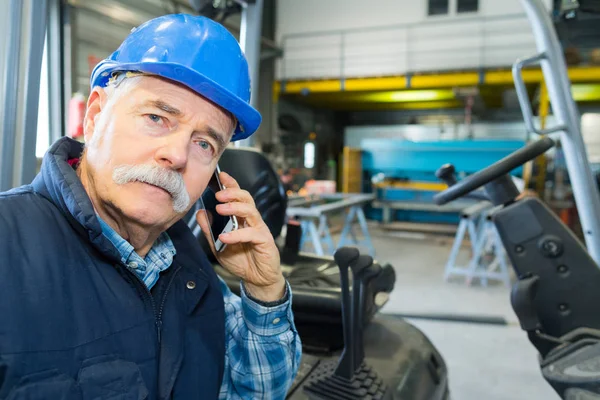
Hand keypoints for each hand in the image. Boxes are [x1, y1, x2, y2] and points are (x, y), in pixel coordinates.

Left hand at [196, 171, 284, 301]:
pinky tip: (224, 237)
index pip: (238, 196)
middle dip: (233, 193)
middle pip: (246, 198)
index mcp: (242, 218)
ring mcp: (259, 229)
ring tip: (220, 208)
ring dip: (235, 208)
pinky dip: (237, 235)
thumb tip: (200, 213)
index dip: (231, 184)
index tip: (221, 176)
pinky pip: (251, 233)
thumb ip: (210, 230)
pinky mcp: (265, 241)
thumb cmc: (241, 260)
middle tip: (218, 194)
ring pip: (251, 211)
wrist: (256, 279)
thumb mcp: (218, 245)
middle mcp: (252, 220)